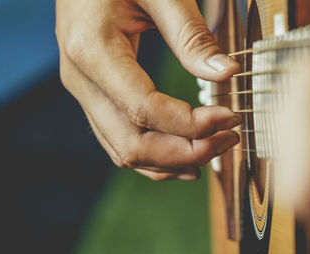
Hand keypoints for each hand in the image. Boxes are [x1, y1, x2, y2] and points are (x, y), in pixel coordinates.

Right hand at [55, 0, 240, 179]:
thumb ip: (191, 35)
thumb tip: (227, 74)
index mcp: (92, 51)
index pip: (145, 109)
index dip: (190, 124)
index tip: (229, 117)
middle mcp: (81, 79)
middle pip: (131, 144)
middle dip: (185, 152)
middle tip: (228, 139)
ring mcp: (84, 90)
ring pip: (124, 151)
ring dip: (172, 160)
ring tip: (215, 148)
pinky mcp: (95, 94)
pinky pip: (120, 140)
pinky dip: (154, 158)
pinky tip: (184, 161)